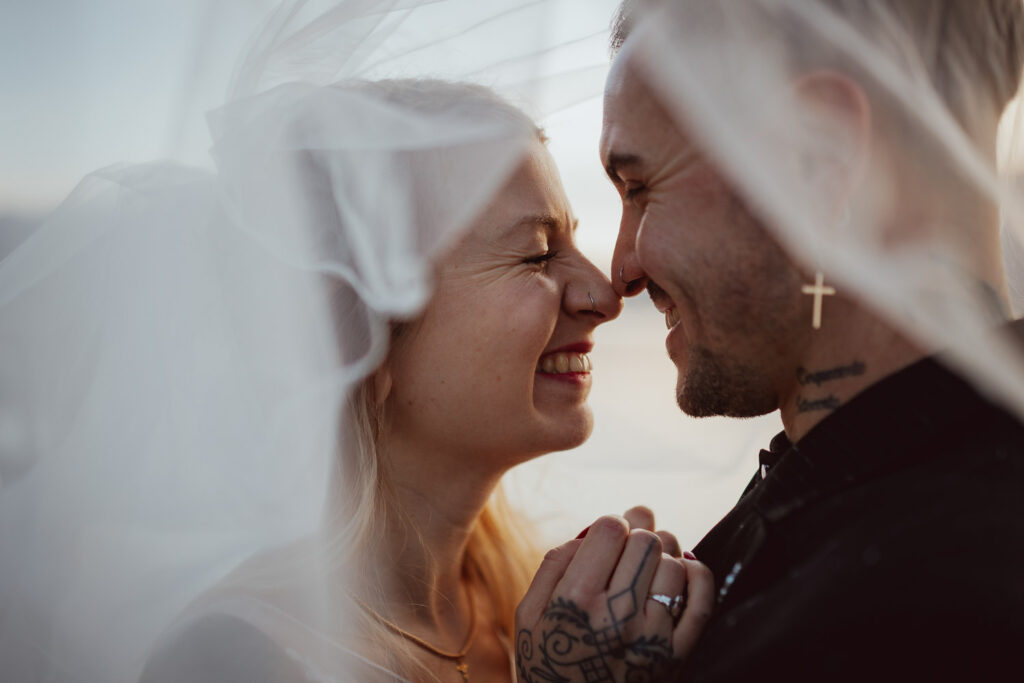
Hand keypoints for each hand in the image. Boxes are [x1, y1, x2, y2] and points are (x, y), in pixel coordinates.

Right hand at [515, 516, 713, 682]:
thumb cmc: (547, 665)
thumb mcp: (528, 616)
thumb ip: (554, 565)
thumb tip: (588, 533)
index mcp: (577, 600)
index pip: (610, 529)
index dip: (610, 524)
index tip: (607, 536)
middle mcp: (618, 615)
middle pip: (645, 541)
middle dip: (637, 534)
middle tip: (629, 544)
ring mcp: (652, 637)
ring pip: (674, 564)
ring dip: (663, 554)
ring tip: (648, 563)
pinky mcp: (677, 656)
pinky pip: (701, 601)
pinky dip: (697, 576)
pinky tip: (682, 571)